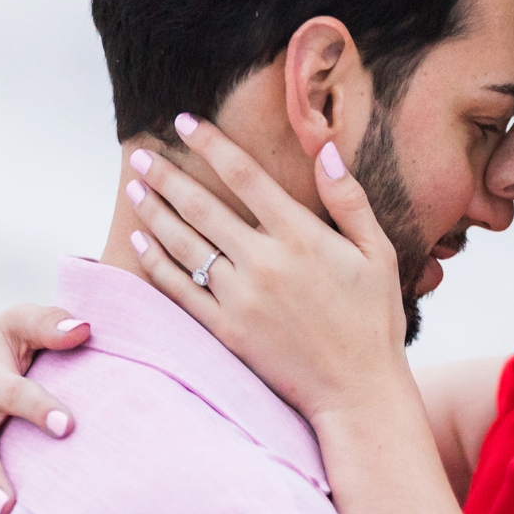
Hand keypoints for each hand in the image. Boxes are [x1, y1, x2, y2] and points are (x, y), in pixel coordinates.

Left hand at [124, 113, 413, 427]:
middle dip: (166, 175)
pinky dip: (156, 262)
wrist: (358, 391)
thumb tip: (325, 150)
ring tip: (134, 189)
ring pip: (184, 244)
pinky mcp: (227, 330)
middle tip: (141, 155)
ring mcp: (241, 298)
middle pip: (202, 206)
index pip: (244, 175)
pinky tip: (140, 241)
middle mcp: (265, 262)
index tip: (185, 122)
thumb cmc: (374, 320)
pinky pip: (181, 289)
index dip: (210, 143)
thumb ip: (349, 199)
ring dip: (154, 212)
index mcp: (302, 236)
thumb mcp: (378, 253)